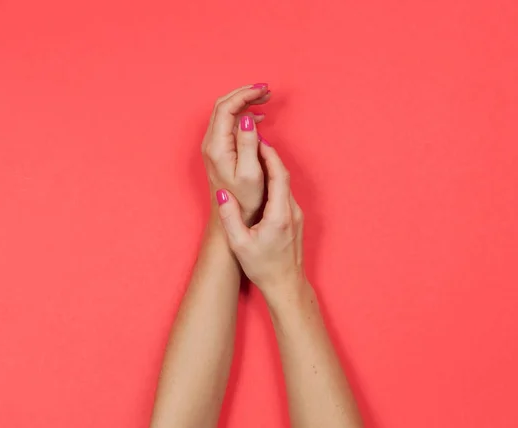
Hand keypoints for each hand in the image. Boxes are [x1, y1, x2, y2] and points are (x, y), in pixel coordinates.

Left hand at [202, 84, 270, 224]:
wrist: (233, 218)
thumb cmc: (245, 200)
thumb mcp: (251, 172)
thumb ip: (247, 143)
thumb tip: (246, 118)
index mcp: (217, 146)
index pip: (226, 108)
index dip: (244, 95)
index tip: (263, 90)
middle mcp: (210, 144)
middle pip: (223, 106)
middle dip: (244, 94)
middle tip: (266, 91)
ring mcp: (213, 147)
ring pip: (225, 113)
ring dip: (244, 103)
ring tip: (265, 99)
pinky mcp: (219, 151)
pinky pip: (228, 124)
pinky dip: (243, 115)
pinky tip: (257, 118)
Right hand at [215, 143, 306, 302]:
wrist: (286, 284)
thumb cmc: (263, 267)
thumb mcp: (240, 244)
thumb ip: (229, 217)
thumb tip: (221, 192)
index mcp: (279, 215)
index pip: (278, 175)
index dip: (268, 155)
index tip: (256, 139)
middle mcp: (291, 211)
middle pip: (283, 175)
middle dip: (269, 155)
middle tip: (253, 140)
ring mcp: (296, 214)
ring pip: (285, 183)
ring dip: (271, 167)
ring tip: (254, 154)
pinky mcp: (295, 219)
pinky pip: (285, 192)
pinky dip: (274, 180)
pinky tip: (262, 178)